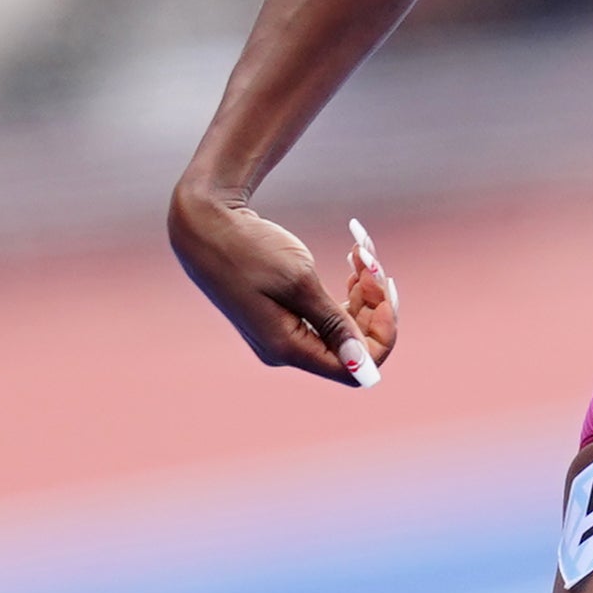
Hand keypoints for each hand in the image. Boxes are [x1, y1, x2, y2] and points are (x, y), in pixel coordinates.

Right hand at [168, 184, 398, 387]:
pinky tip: (353, 256)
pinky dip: (348, 286)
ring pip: (346, 324)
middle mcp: (287, 349)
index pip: (356, 368)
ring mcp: (285, 333)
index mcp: (289, 347)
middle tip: (371, 262)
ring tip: (361, 250)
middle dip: (374, 305)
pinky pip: (330, 310)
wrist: (207, 224)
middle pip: (354, 345)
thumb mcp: (298, 281)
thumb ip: (334, 323)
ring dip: (364, 290)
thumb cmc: (249, 250)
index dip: (381, 335)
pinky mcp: (284, 314)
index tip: (386, 292)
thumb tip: (363, 366)